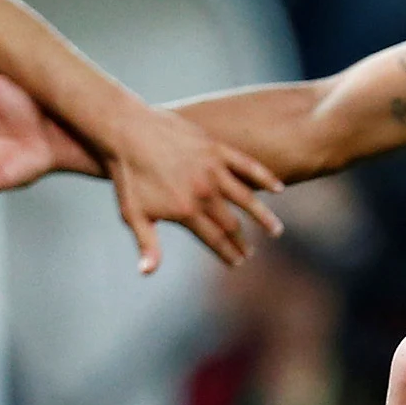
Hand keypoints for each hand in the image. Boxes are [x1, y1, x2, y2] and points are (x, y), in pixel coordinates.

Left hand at [92, 99, 285, 270]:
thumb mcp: (133, 214)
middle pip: (232, 223)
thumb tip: (147, 273)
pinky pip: (247, 166)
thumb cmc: (127, 175)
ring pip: (247, 198)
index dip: (228, 254)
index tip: (238, 263)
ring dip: (263, 217)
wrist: (128, 131)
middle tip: (250, 251)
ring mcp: (213, 169)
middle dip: (242, 241)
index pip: (215, 240)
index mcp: (186, 211)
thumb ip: (147, 244)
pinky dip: (265, 178)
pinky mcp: (217, 149)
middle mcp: (205, 192)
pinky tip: (278, 189)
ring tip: (276, 230)